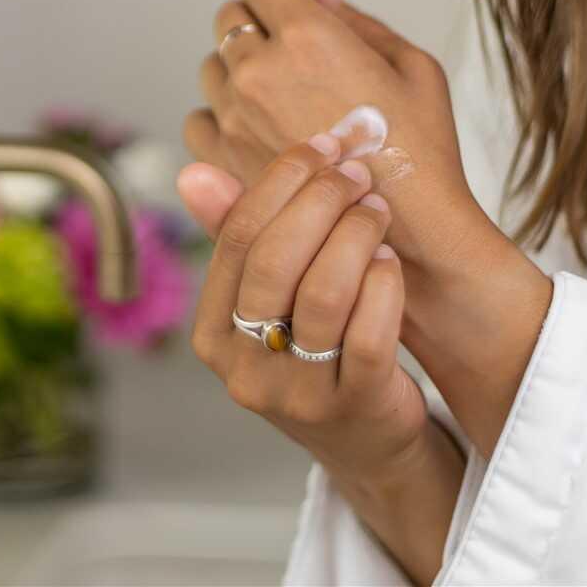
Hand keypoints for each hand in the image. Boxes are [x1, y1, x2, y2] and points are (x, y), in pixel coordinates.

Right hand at [178, 140, 463, 583]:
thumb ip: (238, 237)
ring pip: (324, 295)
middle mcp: (244, 368)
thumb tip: (193, 171)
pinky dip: (384, 285)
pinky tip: (393, 261)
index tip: (322, 144)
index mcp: (212, 333)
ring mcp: (296, 394)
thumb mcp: (269, 302)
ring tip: (378, 211)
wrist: (367, 443)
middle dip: (321, 201)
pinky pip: (369, 334)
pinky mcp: (353, 407)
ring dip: (357, 236)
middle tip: (357, 171)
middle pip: (276, 262)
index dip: (282, 181)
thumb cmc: (316, 353)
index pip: (238, 239)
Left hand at [184, 0, 482, 274]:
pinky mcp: (222, 161)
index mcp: (308, 37)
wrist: (411, 235)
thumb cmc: (423, 148)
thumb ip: (356, 20)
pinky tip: (258, 133)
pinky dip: (221, 119)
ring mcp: (234, 118)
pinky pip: (199, 120)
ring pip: (211, 69)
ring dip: (237, 72)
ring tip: (281, 100)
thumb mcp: (411, 66)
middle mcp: (260, 72)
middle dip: (258, 24)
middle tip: (292, 53)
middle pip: (229, 18)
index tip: (298, 5)